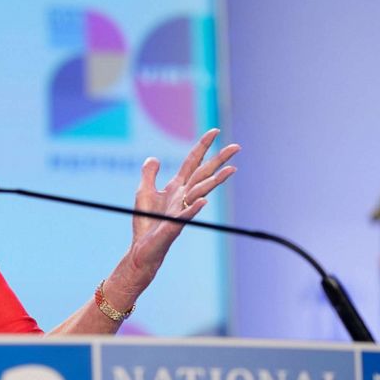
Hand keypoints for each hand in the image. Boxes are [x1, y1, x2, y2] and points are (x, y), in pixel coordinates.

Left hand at [124, 128, 238, 289]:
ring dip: (215, 180)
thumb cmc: (145, 222)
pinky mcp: (174, 225)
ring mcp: (181, 210)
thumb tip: (154, 158)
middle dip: (219, 160)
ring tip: (232, 169)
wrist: (142, 247)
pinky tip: (203, 201)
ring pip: (200, 191)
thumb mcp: (144, 191)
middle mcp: (183, 196)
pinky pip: (186, 215)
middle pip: (203, 173)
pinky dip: (194, 208)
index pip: (192, 162)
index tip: (215, 131)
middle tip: (237, 146)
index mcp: (177, 187)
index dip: (202, 146)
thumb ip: (149, 174)